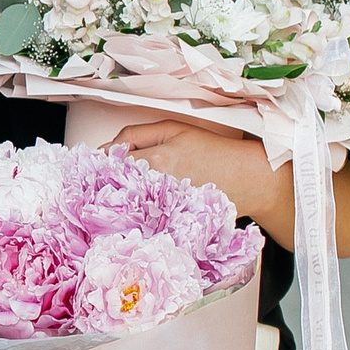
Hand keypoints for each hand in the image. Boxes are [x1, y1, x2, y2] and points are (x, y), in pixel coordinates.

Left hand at [109, 118, 285, 234]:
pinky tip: (149, 205)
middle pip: (115, 184)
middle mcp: (158, 185)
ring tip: (133, 191)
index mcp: (156, 159)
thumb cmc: (215, 152)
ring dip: (124, 196)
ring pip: (128, 202)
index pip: (109, 161)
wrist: (250, 178)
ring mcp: (166, 206)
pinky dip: (142, 211)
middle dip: (109, 180)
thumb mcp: (175, 129)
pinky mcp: (175, 221)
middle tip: (112, 177)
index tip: (100, 162)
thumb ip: (136, 134)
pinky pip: (146, 217)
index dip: (102, 161)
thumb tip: (108, 146)